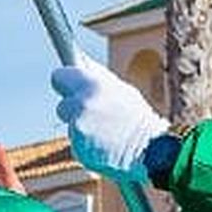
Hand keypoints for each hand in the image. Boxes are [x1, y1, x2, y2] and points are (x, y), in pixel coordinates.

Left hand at [53, 61, 165, 179]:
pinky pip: (77, 144)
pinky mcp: (79, 150)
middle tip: (91, 113)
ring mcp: (78, 129)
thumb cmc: (137, 118)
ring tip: (106, 132)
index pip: (60, 76)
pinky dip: (87, 145)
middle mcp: (81, 105)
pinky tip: (105, 145)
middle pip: (62, 106)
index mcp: (92, 86)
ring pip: (72, 127)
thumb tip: (79, 62)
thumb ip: (96, 79)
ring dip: (82, 128)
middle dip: (72, 109)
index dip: (65, 82)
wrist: (152, 150)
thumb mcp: (121, 90)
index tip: (67, 85)